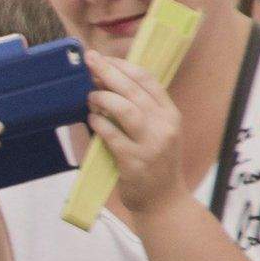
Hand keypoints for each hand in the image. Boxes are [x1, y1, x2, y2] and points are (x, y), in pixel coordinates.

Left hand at [83, 49, 187, 215]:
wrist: (164, 202)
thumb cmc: (155, 164)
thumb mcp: (157, 133)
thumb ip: (141, 111)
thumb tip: (106, 84)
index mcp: (170, 115)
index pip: (148, 81)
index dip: (124, 66)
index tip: (103, 58)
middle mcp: (165, 126)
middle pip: (134, 91)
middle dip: (109, 73)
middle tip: (89, 62)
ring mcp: (152, 145)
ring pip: (126, 110)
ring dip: (104, 98)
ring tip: (90, 96)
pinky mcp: (135, 162)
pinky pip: (113, 136)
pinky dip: (99, 124)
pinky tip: (91, 119)